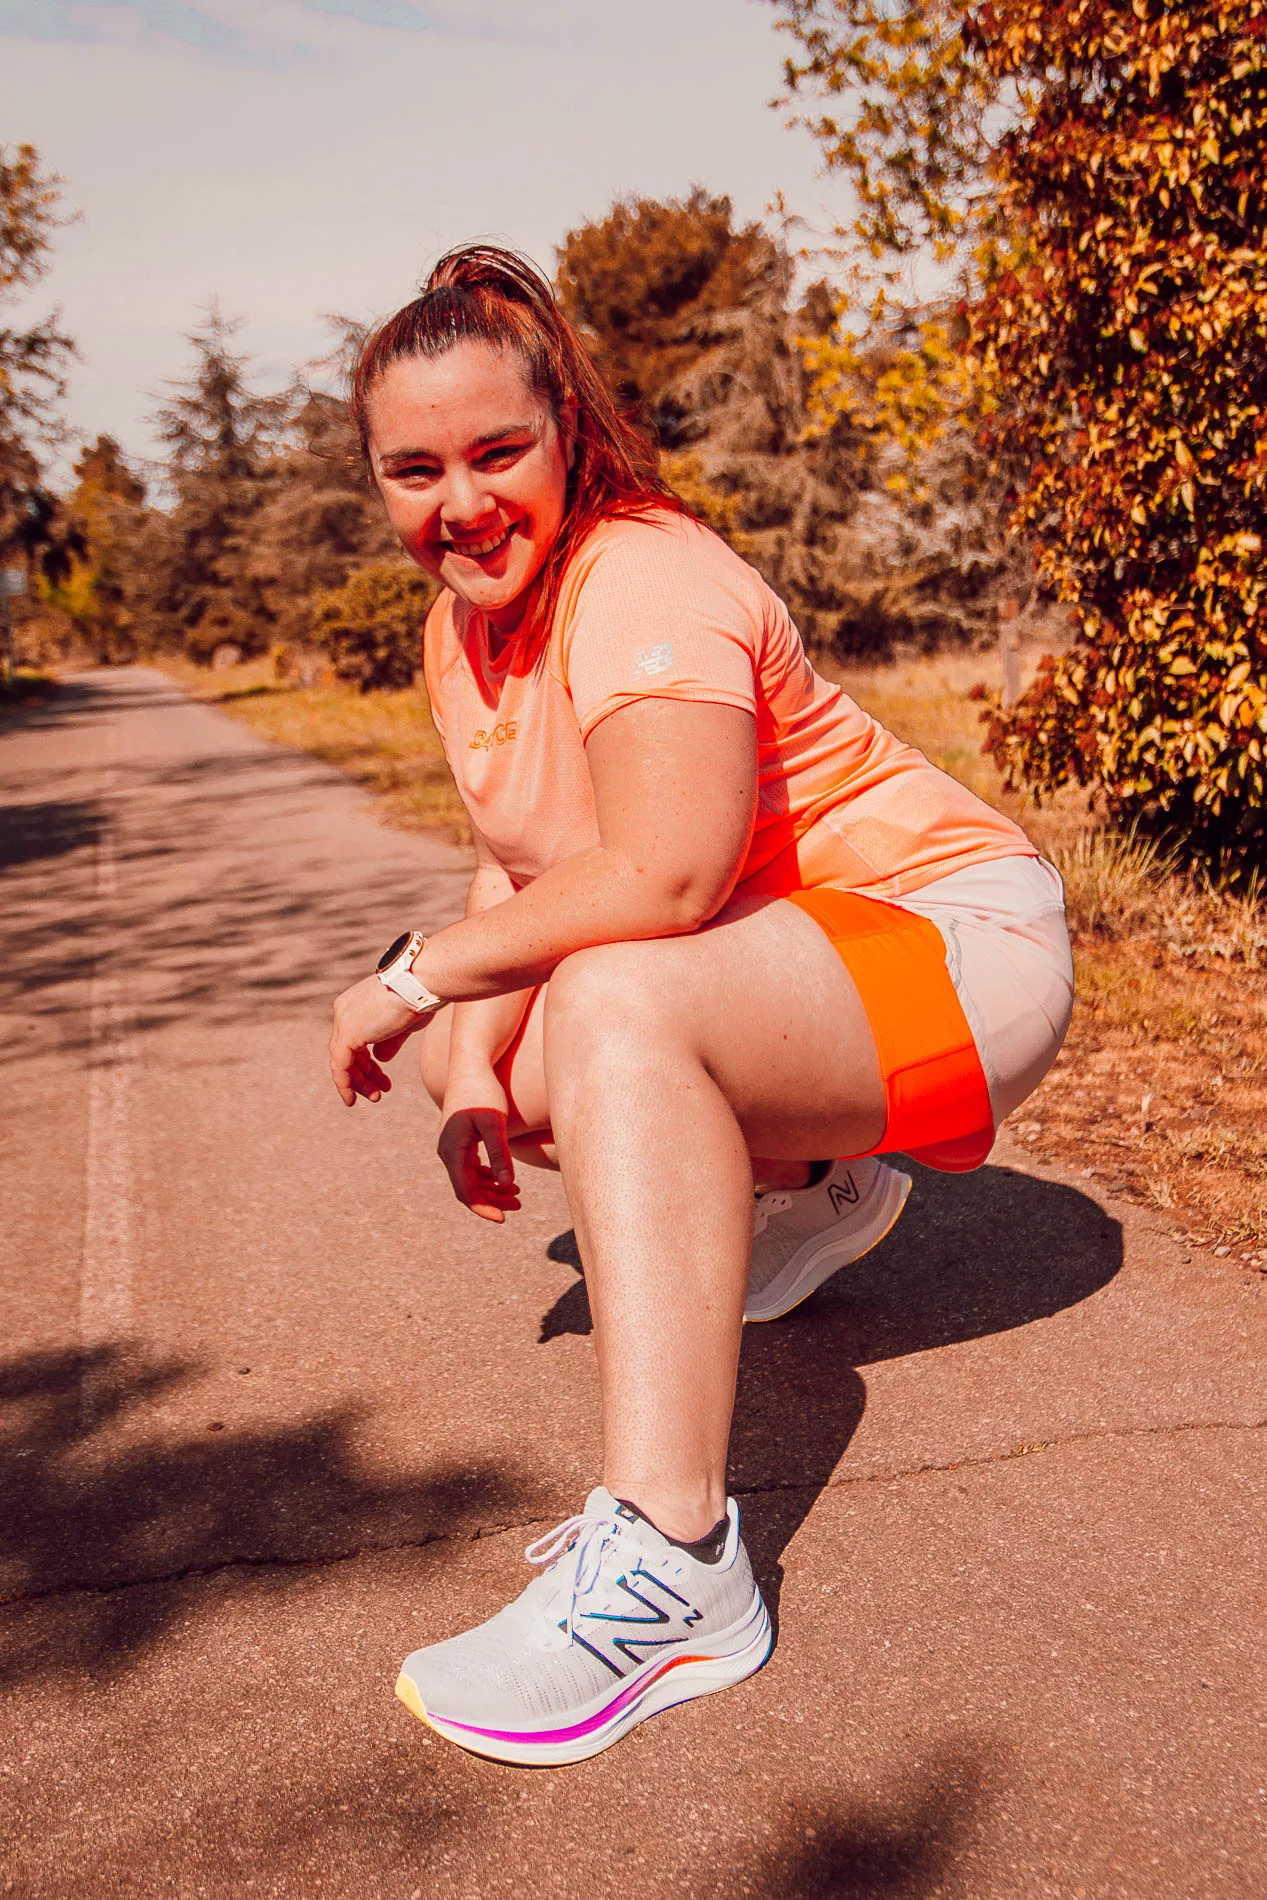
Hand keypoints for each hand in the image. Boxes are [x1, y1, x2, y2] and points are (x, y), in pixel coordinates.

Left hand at [329, 973, 434, 1105]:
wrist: (420, 982)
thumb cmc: (418, 996)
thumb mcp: (402, 1024)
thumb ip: (389, 1041)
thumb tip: (381, 1058)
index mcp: (355, 1004)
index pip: (354, 1039)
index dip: (368, 1062)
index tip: (383, 1078)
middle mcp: (344, 1011)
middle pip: (346, 1051)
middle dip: (364, 1074)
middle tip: (379, 1092)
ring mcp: (343, 1022)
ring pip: (342, 1061)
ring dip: (358, 1082)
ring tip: (375, 1097)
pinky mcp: (347, 1034)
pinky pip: (340, 1066)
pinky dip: (345, 1084)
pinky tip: (352, 1099)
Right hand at [438, 1079, 519, 1222]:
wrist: (470, 1065)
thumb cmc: (483, 1091)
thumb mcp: (495, 1123)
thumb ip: (500, 1154)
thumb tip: (506, 1184)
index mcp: (452, 1150)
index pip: (465, 1191)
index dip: (483, 1208)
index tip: (503, 1219)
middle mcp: (447, 1151)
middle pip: (467, 1188)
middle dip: (491, 1200)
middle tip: (518, 1205)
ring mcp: (452, 1146)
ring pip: (470, 1179)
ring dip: (491, 1189)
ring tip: (517, 1195)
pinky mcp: (460, 1140)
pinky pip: (471, 1168)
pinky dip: (488, 1176)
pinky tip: (506, 1179)